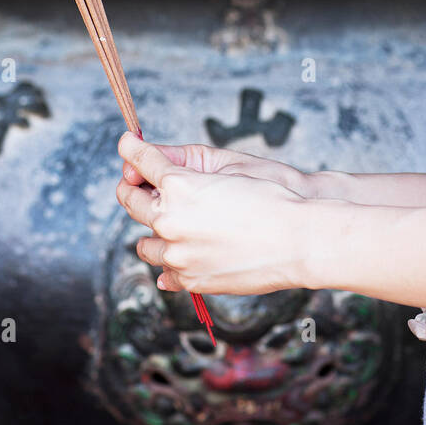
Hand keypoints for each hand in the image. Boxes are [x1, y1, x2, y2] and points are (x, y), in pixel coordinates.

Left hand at [116, 132, 310, 294]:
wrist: (299, 240)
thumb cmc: (270, 196)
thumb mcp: (228, 165)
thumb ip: (185, 160)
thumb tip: (155, 160)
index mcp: (179, 186)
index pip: (141, 161)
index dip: (131, 149)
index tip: (127, 143)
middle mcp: (170, 221)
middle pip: (131, 201)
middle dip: (133, 186)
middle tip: (140, 181)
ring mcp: (178, 256)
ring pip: (143, 244)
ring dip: (152, 230)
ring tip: (172, 223)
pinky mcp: (190, 281)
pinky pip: (164, 273)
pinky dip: (170, 261)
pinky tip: (184, 252)